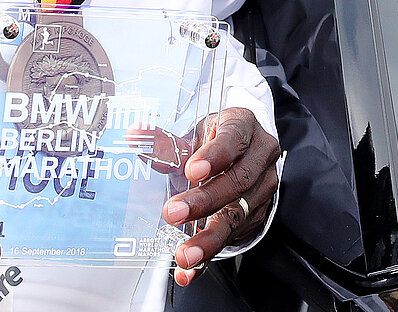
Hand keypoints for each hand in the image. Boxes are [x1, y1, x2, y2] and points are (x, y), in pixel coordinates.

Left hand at [160, 107, 279, 286]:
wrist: (242, 154)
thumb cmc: (217, 140)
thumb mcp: (195, 135)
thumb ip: (167, 142)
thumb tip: (135, 135)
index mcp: (244, 127)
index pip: (234, 138)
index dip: (215, 155)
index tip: (192, 169)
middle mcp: (260, 158)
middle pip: (238, 181)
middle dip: (205, 201)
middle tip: (174, 213)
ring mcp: (261, 189)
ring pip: (238, 215)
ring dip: (209, 238)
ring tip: (185, 253)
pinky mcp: (254, 217)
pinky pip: (232, 238)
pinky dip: (208, 257)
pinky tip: (190, 269)